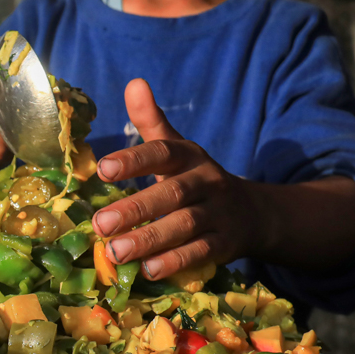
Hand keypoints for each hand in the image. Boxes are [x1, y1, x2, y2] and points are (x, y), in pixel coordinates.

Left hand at [90, 79, 264, 279]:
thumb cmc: (197, 179)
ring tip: (115, 252)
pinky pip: (200, 253)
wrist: (254, 212)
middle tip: (100, 224)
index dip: (135, 160)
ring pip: (184, 226)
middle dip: (136, 209)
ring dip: (149, 240)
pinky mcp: (225, 244)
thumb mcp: (178, 148)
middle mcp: (206, 182)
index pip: (163, 153)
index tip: (104, 170)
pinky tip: (148, 270)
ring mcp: (218, 214)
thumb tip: (134, 82)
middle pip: (172, 194)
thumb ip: (152, 121)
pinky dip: (175, 262)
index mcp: (189, 156)